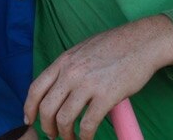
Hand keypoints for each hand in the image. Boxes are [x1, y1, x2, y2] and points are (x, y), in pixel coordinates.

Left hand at [24, 15, 172, 139]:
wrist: (142, 42)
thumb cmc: (115, 45)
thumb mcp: (83, 50)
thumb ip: (69, 67)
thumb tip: (59, 85)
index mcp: (64, 61)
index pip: (36, 88)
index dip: (29, 108)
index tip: (30, 119)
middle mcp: (71, 72)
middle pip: (47, 108)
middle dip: (47, 127)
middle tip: (53, 135)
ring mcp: (88, 84)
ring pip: (64, 119)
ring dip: (65, 134)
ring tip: (71, 139)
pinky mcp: (106, 96)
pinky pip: (88, 124)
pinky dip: (85, 136)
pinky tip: (88, 137)